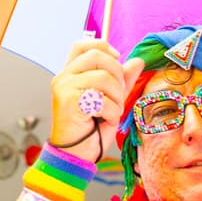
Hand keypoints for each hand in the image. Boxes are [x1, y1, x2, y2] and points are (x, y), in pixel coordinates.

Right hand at [50, 36, 144, 163]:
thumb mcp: (111, 101)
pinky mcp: (69, 102)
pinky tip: (106, 121)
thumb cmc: (89, 130)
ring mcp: (64, 88)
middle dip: (117, 74)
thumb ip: (122, 81)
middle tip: (118, 95)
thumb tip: (138, 61)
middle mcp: (64, 77)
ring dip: (117, 98)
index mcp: (70, 74)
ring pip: (103, 78)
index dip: (104, 47)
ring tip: (112, 112)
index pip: (83, 45)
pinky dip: (112, 112)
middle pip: (97, 56)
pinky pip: (102, 99)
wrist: (74, 156)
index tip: (117, 60)